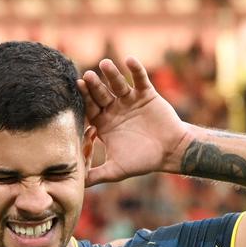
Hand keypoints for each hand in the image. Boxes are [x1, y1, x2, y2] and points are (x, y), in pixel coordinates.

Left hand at [77, 57, 190, 185]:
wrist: (170, 152)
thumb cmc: (143, 161)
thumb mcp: (116, 170)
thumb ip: (96, 175)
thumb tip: (75, 186)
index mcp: (105, 123)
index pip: (90, 108)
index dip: (85, 99)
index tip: (78, 88)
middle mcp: (115, 109)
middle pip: (102, 94)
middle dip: (95, 86)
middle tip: (88, 76)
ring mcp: (130, 100)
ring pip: (118, 84)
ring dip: (112, 74)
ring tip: (105, 64)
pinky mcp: (147, 94)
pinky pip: (140, 79)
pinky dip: (136, 69)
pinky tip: (129, 60)